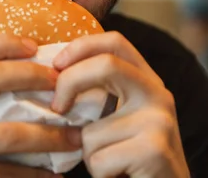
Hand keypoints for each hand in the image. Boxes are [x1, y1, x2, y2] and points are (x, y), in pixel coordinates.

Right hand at [0, 34, 79, 177]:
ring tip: (75, 137)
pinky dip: (36, 175)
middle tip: (63, 84)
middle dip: (36, 76)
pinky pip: (8, 173)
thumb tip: (5, 63)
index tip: (34, 47)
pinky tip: (53, 174)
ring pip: (12, 133)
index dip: (5, 43)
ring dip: (52, 135)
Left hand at [51, 32, 189, 177]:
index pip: (115, 42)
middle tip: (57, 107)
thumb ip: (95, 97)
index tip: (56, 64)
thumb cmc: (130, 160)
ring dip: (88, 154)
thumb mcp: (116, 119)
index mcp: (147, 80)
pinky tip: (119, 175)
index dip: (81, 46)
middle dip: (70, 82)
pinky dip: (98, 174)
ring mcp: (159, 121)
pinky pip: (98, 159)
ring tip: (111, 164)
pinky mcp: (154, 150)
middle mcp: (158, 94)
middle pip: (106, 65)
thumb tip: (48, 80)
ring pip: (91, 130)